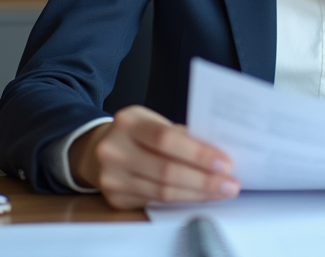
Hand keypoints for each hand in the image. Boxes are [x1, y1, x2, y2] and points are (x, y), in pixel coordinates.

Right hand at [69, 105, 239, 208]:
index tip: (225, 163)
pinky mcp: (115, 199)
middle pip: (166, 170)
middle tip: (230, 184)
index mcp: (129, 122)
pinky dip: (182, 200)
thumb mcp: (152, 122)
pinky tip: (199, 197)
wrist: (95, 150)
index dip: (198, 153)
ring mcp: (112, 177)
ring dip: (197, 194)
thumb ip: (180, 134)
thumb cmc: (134, 134)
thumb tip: (218, 152)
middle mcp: (115, 149)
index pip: (166, 139)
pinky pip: (155, 202)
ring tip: (221, 192)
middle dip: (203, 180)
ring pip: (162, 192)